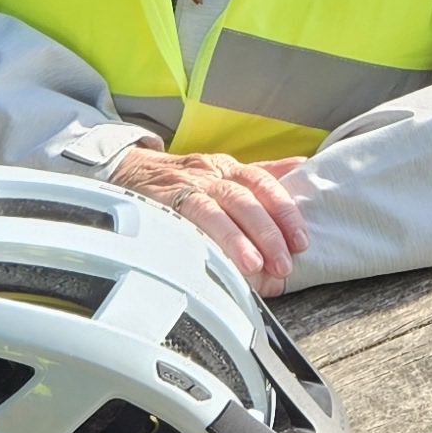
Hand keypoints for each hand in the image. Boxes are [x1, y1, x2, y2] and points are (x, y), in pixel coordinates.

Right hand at [112, 147, 311, 295]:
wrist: (129, 170)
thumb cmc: (186, 177)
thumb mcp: (224, 169)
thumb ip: (263, 172)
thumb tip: (302, 166)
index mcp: (228, 168)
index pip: (263, 183)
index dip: (284, 211)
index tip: (301, 241)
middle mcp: (208, 176)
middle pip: (242, 200)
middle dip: (267, 233)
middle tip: (283, 264)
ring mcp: (182, 191)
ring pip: (212, 211)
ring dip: (235, 240)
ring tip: (253, 266)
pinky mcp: (159, 208)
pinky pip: (178, 225)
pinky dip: (197, 243)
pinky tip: (209, 261)